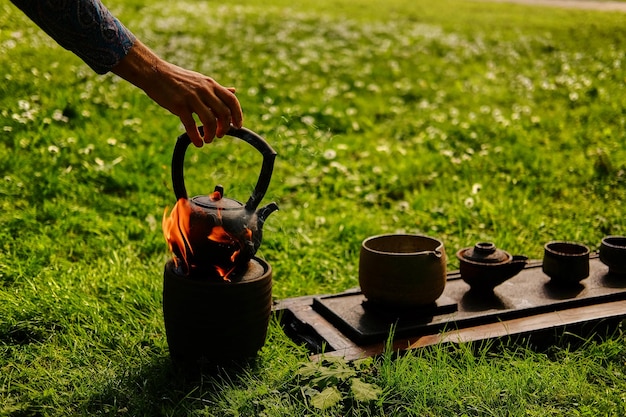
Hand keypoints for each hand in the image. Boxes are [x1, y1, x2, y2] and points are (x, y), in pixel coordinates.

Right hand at [112, 40, 242, 146]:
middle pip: (223, 113)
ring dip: (211, 134)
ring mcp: (192, 98)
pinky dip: (196, 137)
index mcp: (211, 84)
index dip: (238, 115)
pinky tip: (198, 143)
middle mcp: (204, 90)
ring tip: (208, 139)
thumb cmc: (178, 79)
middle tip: (219, 135)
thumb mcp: (201, 80)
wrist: (155, 73)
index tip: (237, 126)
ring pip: (210, 121)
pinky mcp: (179, 105)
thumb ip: (217, 89)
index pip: (232, 100)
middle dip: (224, 128)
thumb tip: (234, 91)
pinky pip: (191, 125)